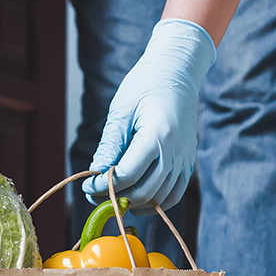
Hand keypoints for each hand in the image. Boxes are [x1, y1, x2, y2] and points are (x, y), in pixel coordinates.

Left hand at [82, 18, 215, 210]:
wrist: (177, 72)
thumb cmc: (146, 85)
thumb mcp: (121, 111)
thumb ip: (110, 145)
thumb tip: (97, 176)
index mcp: (158, 134)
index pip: (128, 174)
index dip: (103, 186)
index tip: (87, 186)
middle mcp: (176, 151)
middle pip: (143, 192)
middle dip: (116, 197)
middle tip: (96, 195)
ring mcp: (185, 159)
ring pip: (159, 198)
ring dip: (134, 203)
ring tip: (114, 196)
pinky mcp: (188, 163)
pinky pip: (174, 195)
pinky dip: (155, 203)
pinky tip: (136, 201)